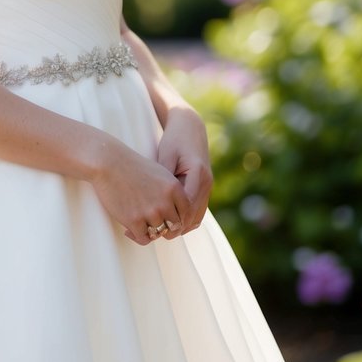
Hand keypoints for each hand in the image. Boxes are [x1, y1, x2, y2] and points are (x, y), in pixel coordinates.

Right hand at [88, 135, 192, 246]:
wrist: (108, 163)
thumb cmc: (133, 167)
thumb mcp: (160, 174)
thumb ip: (172, 193)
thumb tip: (177, 214)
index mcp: (174, 189)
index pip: (187, 213)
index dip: (179, 218)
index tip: (168, 218)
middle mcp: (165, 202)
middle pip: (175, 226)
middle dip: (166, 227)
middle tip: (154, 224)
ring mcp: (150, 213)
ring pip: (159, 233)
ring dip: (150, 231)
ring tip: (139, 224)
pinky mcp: (134, 221)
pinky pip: (144, 239)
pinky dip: (138, 236)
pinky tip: (130, 229)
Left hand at [156, 107, 211, 233]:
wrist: (190, 126)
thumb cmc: (174, 139)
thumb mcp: (165, 155)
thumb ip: (163, 177)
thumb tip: (153, 199)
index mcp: (198, 174)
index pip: (187, 205)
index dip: (172, 218)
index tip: (154, 226)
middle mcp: (206, 183)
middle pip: (193, 215)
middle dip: (176, 227)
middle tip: (154, 234)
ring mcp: (207, 186)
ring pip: (197, 216)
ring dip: (181, 226)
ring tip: (160, 232)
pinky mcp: (204, 188)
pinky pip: (197, 210)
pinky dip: (186, 219)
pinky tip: (169, 223)